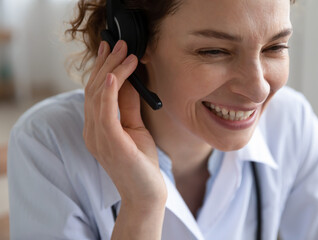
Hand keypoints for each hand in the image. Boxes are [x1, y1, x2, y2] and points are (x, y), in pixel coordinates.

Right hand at [83, 40, 166, 206]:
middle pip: (94, 90)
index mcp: (96, 128)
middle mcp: (91, 131)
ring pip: (99, 96)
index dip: (101, 68)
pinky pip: (105, 113)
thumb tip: (127, 81)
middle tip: (118, 44)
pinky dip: (109, 93)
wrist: (146, 193)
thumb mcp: (135, 128)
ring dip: (111, 71)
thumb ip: (127, 106)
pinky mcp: (111, 144)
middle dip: (106, 64)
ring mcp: (98, 138)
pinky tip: (115, 76)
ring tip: (124, 52)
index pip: (94, 92)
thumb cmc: (141, 162)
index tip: (109, 49)